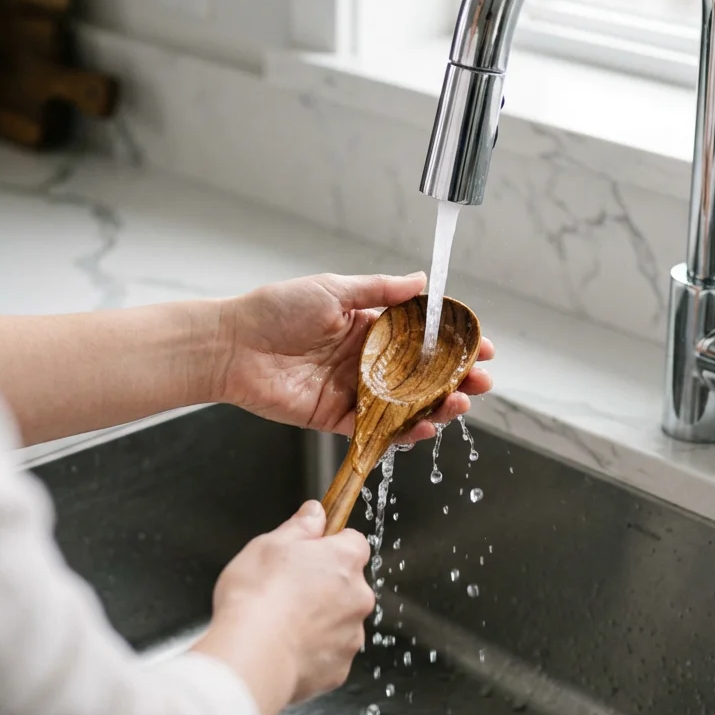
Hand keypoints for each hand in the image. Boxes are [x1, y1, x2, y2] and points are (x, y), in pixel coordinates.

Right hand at [191, 501, 373, 714]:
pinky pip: (329, 653)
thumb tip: (316, 513)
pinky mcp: (340, 668)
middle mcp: (358, 596)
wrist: (252, 655)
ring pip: (339, 620)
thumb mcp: (268, 544)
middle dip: (323, 585)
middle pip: (347, 584)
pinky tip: (285, 648)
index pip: (352, 542)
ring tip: (281, 623)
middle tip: (286, 590)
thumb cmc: (257, 596)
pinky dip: (312, 651)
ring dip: (319, 620)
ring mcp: (352, 635)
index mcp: (344, 560)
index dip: (329, 545)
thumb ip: (299, 527)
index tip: (309, 552)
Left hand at [217, 272, 495, 441]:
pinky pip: (376, 430)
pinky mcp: (336, 418)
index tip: (482, 346)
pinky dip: (402, 433)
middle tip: (482, 381)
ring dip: (437, 407)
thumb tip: (421, 281)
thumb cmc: (276, 310)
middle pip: (422, 375)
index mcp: (367, 326)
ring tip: (460, 404)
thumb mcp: (333, 289)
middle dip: (456, 379)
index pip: (422, 336)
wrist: (232, 345)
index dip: (453, 342)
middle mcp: (365, 360)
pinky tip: (425, 429)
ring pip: (405, 405)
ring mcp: (353, 390)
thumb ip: (379, 290)